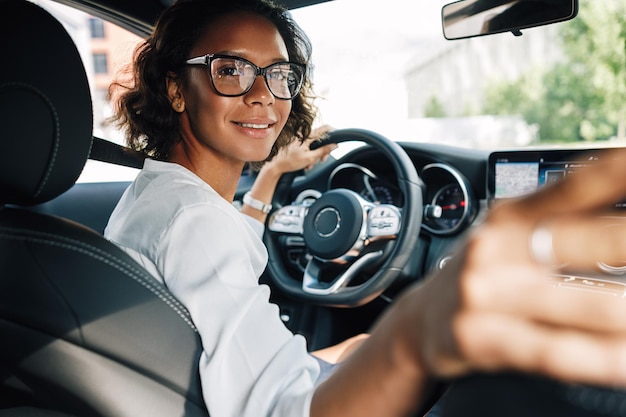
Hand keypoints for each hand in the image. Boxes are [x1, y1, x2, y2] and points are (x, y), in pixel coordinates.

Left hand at [264, 125, 336, 174]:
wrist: (276, 165)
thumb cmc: (289, 162)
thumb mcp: (310, 158)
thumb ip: (323, 151)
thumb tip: (334, 145)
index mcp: (308, 136)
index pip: (326, 128)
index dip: (334, 133)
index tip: (338, 141)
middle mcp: (305, 135)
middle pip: (322, 139)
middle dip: (323, 151)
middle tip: (322, 160)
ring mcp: (301, 139)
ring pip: (315, 145)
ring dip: (316, 156)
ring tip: (309, 164)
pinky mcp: (298, 143)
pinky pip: (309, 147)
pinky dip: (310, 155)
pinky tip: (306, 163)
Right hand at [408, 148, 625, 386]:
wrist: (421, 319)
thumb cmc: (480, 272)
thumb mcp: (507, 233)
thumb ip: (560, 215)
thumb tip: (620, 202)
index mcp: (511, 215)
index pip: (576, 185)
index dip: (618, 169)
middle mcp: (498, 248)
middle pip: (586, 241)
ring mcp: (488, 293)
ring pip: (588, 305)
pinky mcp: (481, 339)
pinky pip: (555, 352)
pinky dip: (603, 359)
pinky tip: (624, 361)